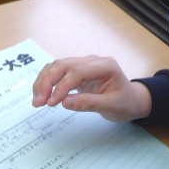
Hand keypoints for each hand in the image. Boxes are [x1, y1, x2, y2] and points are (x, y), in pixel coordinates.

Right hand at [32, 55, 151, 121]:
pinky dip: (47, 82)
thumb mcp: (111, 107)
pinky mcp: (77, 71)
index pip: (77, 72)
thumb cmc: (125, 103)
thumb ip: (89, 103)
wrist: (131, 101)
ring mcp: (84, 64)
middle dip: (47, 82)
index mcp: (105, 66)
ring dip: (44, 82)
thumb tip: (64, 102)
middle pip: (63, 65)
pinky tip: (42, 95)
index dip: (61, 86)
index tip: (51, 103)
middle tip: (39, 102)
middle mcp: (93, 61)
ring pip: (57, 66)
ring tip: (37, 101)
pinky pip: (58, 72)